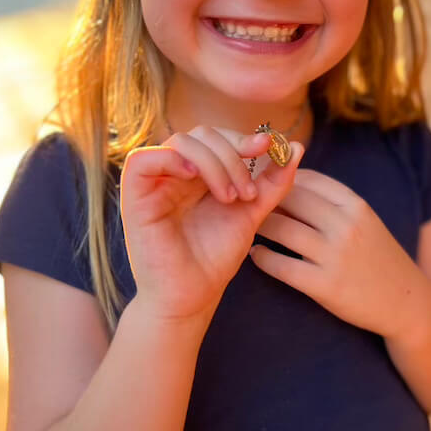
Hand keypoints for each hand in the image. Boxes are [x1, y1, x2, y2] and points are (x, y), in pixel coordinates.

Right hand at [120, 128, 303, 323]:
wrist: (191, 297)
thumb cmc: (215, 257)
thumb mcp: (251, 212)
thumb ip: (273, 182)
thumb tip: (297, 147)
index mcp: (198, 173)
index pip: (219, 136)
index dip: (244, 139)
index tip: (270, 147)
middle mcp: (175, 172)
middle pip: (203, 133)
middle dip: (234, 155)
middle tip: (249, 192)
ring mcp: (154, 181)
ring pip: (181, 142)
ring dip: (214, 163)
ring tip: (230, 198)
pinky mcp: (133, 194)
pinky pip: (144, 158)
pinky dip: (173, 160)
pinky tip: (194, 178)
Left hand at [251, 169, 406, 335]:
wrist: (405, 301)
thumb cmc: (377, 257)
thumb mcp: (364, 220)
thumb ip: (332, 202)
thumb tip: (286, 182)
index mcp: (355, 205)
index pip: (308, 178)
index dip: (280, 179)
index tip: (264, 185)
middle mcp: (346, 225)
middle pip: (290, 198)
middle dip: (264, 199)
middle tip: (245, 204)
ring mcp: (336, 255)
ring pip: (281, 228)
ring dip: (258, 226)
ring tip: (246, 227)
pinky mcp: (326, 285)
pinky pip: (281, 265)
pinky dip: (262, 258)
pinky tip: (256, 255)